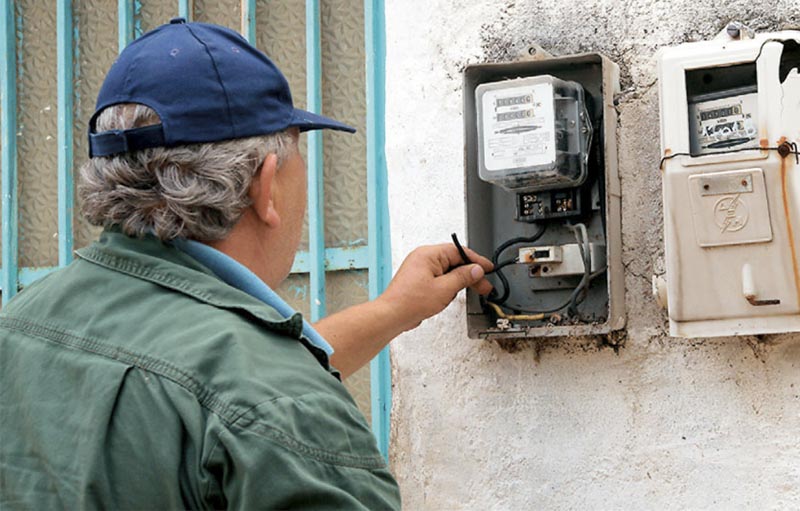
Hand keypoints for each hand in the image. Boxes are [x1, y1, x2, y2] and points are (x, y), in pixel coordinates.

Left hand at [377, 243, 493, 331]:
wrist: (392, 315)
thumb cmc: (409, 302)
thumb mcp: (444, 289)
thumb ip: (463, 277)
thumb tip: (476, 270)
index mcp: (428, 254)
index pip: (459, 251)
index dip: (476, 261)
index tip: (488, 268)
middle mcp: (423, 258)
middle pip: (454, 261)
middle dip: (469, 274)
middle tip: (483, 285)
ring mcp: (420, 269)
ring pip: (448, 271)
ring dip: (458, 282)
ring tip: (465, 293)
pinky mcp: (419, 281)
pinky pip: (440, 279)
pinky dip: (448, 287)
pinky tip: (450, 296)